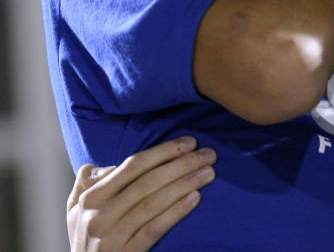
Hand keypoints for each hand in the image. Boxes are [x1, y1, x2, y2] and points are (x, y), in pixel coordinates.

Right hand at [67, 137, 216, 251]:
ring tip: (208, 173)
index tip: (190, 142)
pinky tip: (195, 198)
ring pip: (153, 203)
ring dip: (185, 184)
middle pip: (147, 182)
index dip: (163, 151)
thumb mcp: (76, 211)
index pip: (132, 166)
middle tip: (209, 154)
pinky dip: (176, 212)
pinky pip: (154, 229)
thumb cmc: (88, 240)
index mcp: (90, 199)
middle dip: (181, 164)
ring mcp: (111, 237)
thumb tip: (111, 165)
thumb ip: (86, 184)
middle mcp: (98, 216)